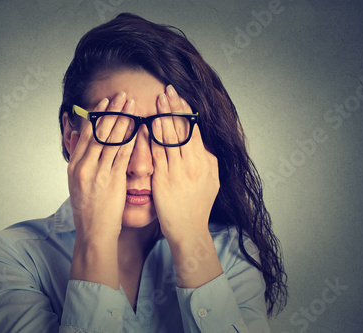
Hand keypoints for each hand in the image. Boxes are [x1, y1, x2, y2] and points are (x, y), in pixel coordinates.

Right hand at [67, 91, 136, 241]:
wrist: (92, 233)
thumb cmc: (88, 210)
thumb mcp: (77, 183)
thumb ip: (82, 161)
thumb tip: (84, 140)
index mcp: (75, 166)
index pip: (86, 134)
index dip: (97, 116)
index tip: (106, 101)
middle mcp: (84, 166)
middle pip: (99, 132)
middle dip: (112, 111)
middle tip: (122, 95)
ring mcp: (97, 173)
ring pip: (111, 140)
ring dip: (123, 120)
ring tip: (131, 105)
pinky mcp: (112, 181)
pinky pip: (122, 155)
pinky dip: (131, 139)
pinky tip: (138, 128)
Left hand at [151, 85, 219, 243]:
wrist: (189, 230)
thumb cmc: (198, 206)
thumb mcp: (211, 180)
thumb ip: (207, 160)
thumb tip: (202, 142)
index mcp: (204, 162)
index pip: (194, 130)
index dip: (186, 112)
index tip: (179, 96)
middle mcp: (193, 164)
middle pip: (183, 130)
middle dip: (174, 108)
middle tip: (167, 90)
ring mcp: (178, 172)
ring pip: (171, 138)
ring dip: (164, 117)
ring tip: (159, 101)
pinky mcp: (164, 180)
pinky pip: (159, 155)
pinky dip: (155, 138)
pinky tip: (151, 124)